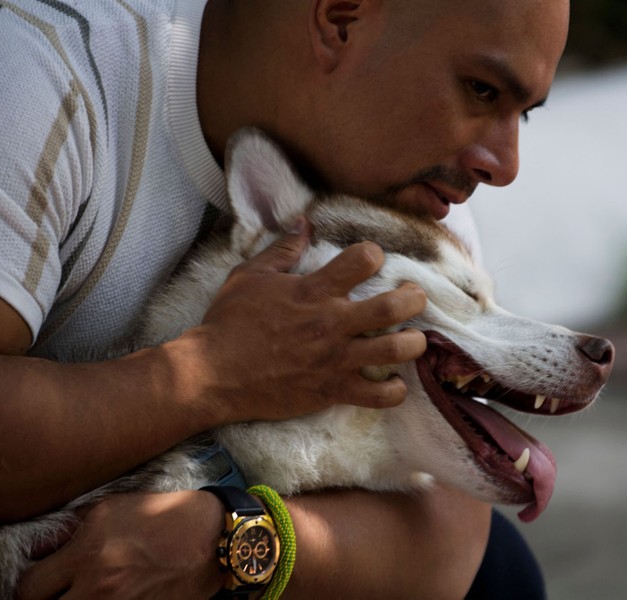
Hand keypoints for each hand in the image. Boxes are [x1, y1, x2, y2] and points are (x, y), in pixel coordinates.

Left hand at [16, 491, 223, 599]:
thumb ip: (70, 530)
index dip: (30, 588)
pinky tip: (108, 598)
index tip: (39, 583)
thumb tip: (36, 549)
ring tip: (83, 595)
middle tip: (57, 593)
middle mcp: (98, 586)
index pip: (28, 589)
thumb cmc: (161, 516)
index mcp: (86, 554)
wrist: (211, 537)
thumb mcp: (110, 508)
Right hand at [181, 218, 427, 421]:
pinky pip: (379, 396)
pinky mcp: (332, 391)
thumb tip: (304, 222)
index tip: (373, 260)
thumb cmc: (229, 323)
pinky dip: (394, 390)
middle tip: (414, 297)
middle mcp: (331, 323)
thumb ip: (282, 249)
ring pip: (396, 350)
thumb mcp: (250, 276)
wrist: (212, 374)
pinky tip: (394, 382)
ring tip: (413, 339)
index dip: (374, 255)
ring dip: (414, 343)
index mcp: (313, 291)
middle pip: (393, 307)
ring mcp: (335, 359)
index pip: (363, 259)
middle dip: (414, 298)